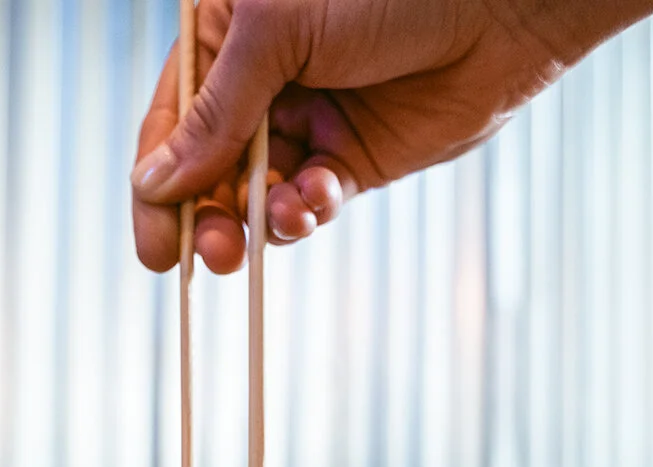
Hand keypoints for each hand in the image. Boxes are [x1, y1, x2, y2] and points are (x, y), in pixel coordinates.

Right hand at [131, 0, 652, 272]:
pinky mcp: (349, 159)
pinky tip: (318, 198)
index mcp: (226, 34)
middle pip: (206, 170)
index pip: (171, 120)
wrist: (497, 4)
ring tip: (273, 224)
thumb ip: (216, 113)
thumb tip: (154, 185)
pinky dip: (306, 211)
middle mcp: (259, 82)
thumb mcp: (277, 32)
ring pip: (255, 196)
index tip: (155, 248)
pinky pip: (307, 203)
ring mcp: (305, 122)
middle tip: (214, 255)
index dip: (156, 188)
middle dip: (207, 218)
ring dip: (258, 220)